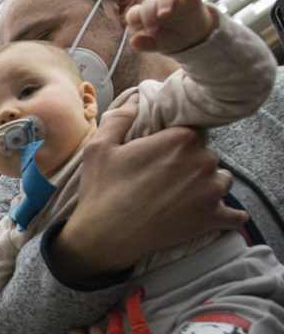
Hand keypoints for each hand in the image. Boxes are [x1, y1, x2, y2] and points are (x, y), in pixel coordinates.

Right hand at [52, 100, 244, 281]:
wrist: (105, 235)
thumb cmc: (102, 190)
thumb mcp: (100, 147)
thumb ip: (121, 117)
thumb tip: (136, 98)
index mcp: (180, 139)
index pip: (194, 130)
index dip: (180, 141)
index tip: (165, 152)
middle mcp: (203, 161)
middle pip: (208, 154)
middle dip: (193, 162)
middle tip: (169, 176)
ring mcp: (211, 191)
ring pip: (222, 180)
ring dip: (208, 185)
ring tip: (185, 194)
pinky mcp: (212, 218)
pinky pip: (234, 215)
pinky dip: (227, 215)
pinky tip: (216, 213)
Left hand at [126, 0, 216, 53]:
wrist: (190, 38)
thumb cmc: (168, 38)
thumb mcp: (156, 45)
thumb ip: (145, 44)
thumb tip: (133, 41)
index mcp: (145, 15)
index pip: (134, 13)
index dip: (133, 18)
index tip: (137, 28)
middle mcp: (158, 4)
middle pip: (149, 3)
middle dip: (148, 15)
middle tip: (152, 28)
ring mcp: (175, 0)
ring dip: (165, 3)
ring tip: (163, 14)